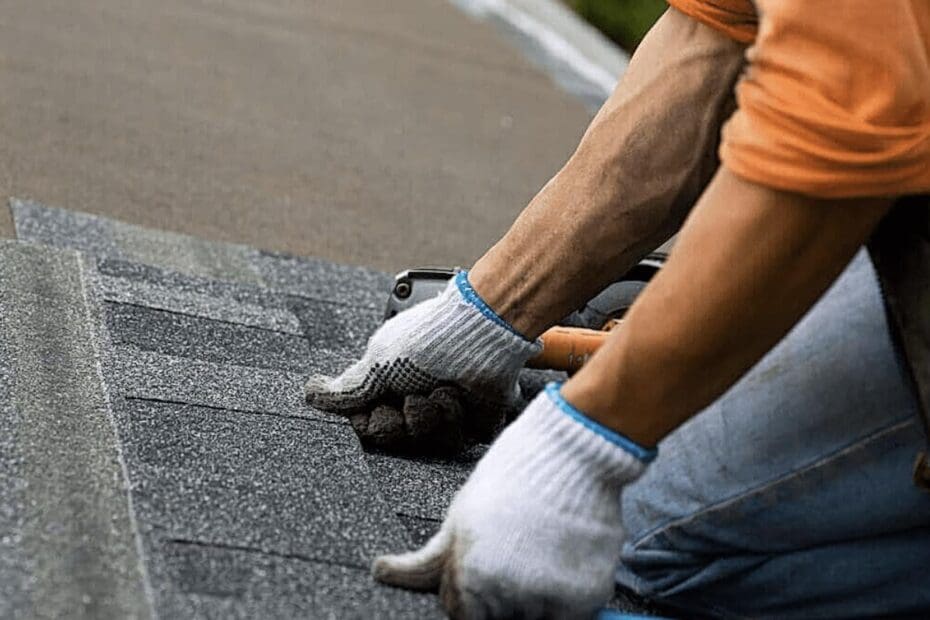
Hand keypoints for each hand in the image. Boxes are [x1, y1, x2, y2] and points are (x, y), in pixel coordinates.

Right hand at [305, 272, 539, 450]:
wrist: (479, 335)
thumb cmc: (428, 340)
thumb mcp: (377, 362)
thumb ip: (347, 388)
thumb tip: (311, 393)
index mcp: (389, 384)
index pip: (369, 425)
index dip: (373, 423)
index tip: (380, 407)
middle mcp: (414, 398)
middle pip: (395, 440)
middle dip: (402, 422)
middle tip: (410, 399)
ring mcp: (444, 412)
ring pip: (425, 444)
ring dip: (430, 416)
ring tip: (439, 390)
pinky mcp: (473, 422)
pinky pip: (456, 441)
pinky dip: (455, 417)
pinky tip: (458, 395)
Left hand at [371, 384, 653, 618]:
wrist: (571, 454)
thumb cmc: (511, 478)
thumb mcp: (460, 516)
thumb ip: (429, 560)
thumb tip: (379, 572)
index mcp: (467, 578)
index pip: (459, 612)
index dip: (471, 587)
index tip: (487, 560)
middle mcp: (504, 595)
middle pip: (496, 617)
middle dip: (503, 594)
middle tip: (518, 552)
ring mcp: (545, 599)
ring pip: (534, 618)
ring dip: (537, 594)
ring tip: (543, 547)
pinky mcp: (583, 597)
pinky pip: (571, 613)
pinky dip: (570, 593)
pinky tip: (565, 554)